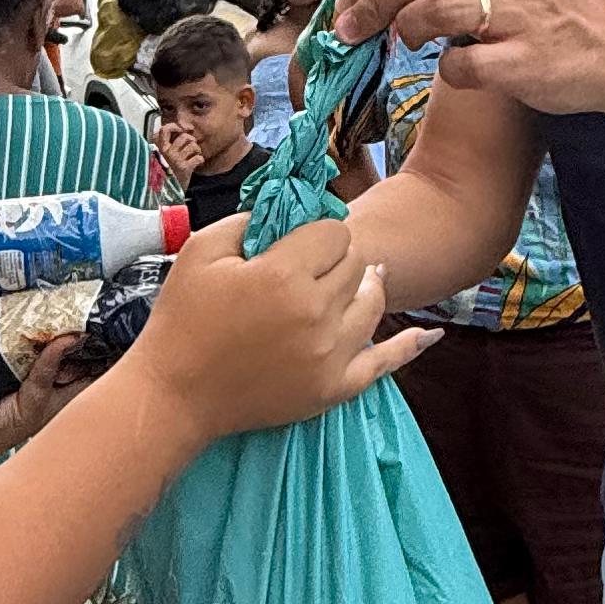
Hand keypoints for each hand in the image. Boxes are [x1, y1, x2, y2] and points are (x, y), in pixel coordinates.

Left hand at [0, 296, 83, 511]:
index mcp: (19, 369)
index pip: (53, 340)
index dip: (64, 316)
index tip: (67, 291)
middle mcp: (32, 385)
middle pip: (72, 354)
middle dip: (80, 327)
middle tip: (85, 300)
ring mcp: (33, 401)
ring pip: (69, 370)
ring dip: (77, 343)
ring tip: (82, 316)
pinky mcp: (25, 414)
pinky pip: (44, 384)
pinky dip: (53, 361)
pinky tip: (59, 342)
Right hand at [138, 212, 433, 442]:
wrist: (173, 396)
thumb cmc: (180, 321)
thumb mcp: (201, 250)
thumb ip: (249, 219)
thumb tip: (287, 207)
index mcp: (284, 276)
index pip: (333, 232)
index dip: (317, 232)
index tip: (298, 241)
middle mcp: (316, 314)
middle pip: (355, 265)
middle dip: (337, 258)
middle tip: (314, 264)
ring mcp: (330, 355)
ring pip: (373, 303)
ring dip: (366, 286)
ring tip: (356, 280)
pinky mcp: (333, 389)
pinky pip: (385, 363)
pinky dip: (410, 347)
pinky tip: (431, 334)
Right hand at [155, 115, 204, 182]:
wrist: (166, 192)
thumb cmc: (165, 173)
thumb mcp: (161, 157)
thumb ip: (167, 145)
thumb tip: (181, 130)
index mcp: (158, 149)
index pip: (164, 130)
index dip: (174, 127)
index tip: (181, 129)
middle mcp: (166, 152)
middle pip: (184, 136)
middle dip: (191, 139)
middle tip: (191, 146)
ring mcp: (175, 160)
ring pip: (192, 145)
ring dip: (196, 150)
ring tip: (194, 155)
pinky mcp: (184, 168)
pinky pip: (198, 157)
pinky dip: (200, 159)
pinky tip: (197, 163)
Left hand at [331, 0, 604, 116]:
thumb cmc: (561, 13)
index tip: (347, 2)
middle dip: (366, 4)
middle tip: (346, 31)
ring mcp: (519, 12)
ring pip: (431, 8)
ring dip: (403, 30)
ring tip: (402, 45)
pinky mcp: (525, 59)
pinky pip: (462, 64)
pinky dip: (448, 70)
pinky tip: (457, 72)